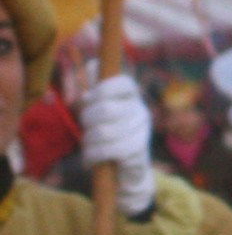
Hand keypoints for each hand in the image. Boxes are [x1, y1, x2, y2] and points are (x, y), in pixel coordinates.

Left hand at [77, 72, 154, 216]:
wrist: (125, 171)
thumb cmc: (108, 133)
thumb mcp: (99, 107)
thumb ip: (94, 85)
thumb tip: (91, 63)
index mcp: (132, 97)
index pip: (122, 83)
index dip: (100, 90)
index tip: (88, 100)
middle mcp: (141, 111)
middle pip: (105, 109)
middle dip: (87, 120)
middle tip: (86, 128)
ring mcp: (142, 132)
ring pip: (105, 132)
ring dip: (89, 141)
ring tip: (89, 145)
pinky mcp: (138, 152)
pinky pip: (110, 151)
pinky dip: (93, 156)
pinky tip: (92, 159)